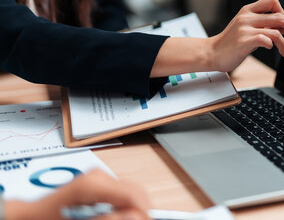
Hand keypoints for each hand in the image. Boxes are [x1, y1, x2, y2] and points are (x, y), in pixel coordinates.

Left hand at [5, 169, 150, 219]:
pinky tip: (114, 216)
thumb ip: (106, 219)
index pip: (135, 193)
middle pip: (136, 192)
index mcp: (94, 183)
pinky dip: (124, 207)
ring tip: (123, 219)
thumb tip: (134, 215)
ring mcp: (100, 178)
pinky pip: (123, 194)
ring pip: (132, 192)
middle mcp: (99, 176)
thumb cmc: (47, 218)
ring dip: (132, 209)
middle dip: (140, 210)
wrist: (29, 215)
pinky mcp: (100, 183)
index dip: (144, 212)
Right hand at [208, 0, 283, 71]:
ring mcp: (245, 28)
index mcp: (248, 10)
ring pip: (276, 30)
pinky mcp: (244, 41)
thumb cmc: (231, 43)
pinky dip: (273, 45)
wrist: (212, 53)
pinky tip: (272, 49)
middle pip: (280, 16)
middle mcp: (247, 17)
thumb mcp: (247, 29)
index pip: (272, 1)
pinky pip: (266, 40)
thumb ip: (264, 26)